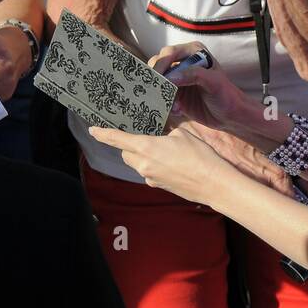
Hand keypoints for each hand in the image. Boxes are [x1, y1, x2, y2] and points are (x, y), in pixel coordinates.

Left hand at [88, 121, 298, 203]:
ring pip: (138, 163)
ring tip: (161, 146)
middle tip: (140, 134)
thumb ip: (167, 128)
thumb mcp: (183, 133)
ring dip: (142, 154)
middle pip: (126, 153)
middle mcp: (143, 165)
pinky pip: (150, 172)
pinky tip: (172, 160)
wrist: (214, 184)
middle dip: (128, 144)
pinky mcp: (159, 185)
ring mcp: (151, 177)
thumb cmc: (200, 156)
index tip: (93, 129)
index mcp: (146, 148)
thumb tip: (162, 122)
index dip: (103, 134)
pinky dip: (155, 164)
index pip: (117, 139)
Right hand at [149, 41, 254, 132]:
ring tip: (175, 106)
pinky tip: (178, 110)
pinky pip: (161, 95)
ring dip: (161, 94)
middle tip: (159, 92)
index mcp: (193, 52)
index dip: (161, 63)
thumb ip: (195, 75)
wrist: (230, 116)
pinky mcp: (175, 93)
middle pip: (158, 65)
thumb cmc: (226, 95)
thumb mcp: (214, 82)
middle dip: (157, 80)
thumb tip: (171, 77)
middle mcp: (183, 62)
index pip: (170, 52)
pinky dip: (165, 103)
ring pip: (157, 81)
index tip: (158, 77)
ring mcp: (178, 78)